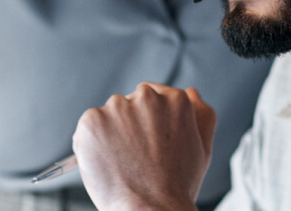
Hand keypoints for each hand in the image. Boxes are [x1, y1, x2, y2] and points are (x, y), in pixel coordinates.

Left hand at [73, 83, 215, 210]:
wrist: (152, 209)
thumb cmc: (178, 186)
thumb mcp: (202, 149)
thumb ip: (202, 116)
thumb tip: (191, 91)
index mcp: (176, 99)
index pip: (154, 98)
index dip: (149, 124)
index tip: (147, 144)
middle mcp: (147, 97)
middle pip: (130, 104)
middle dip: (130, 125)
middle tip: (135, 157)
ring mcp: (118, 108)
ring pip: (109, 116)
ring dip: (110, 134)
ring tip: (122, 164)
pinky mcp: (92, 121)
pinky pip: (88, 128)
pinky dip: (91, 144)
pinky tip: (107, 164)